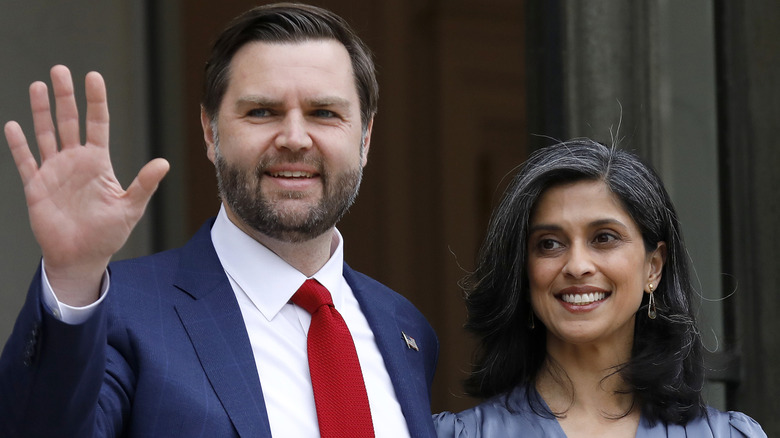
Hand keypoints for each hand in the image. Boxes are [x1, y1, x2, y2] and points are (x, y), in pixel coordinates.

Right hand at [4, 65, 168, 305]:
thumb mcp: (130, 207)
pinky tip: (13, 125)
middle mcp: (75, 162)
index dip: (95, 101)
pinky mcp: (36, 187)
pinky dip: (19, 145)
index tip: (93, 77)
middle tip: (60, 70)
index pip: (97, 124)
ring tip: (39, 86)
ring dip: (41, 111)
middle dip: (65, 97)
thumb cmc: (108, 234)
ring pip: (46, 134)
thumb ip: (144, 184)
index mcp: (98, 163)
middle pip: (68, 122)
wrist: (82, 256)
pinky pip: (26, 161)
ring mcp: (54, 172)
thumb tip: (164, 163)